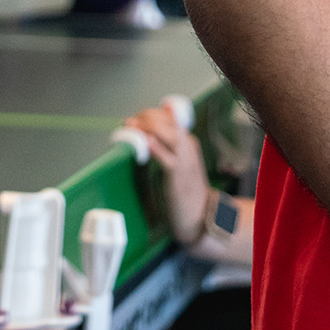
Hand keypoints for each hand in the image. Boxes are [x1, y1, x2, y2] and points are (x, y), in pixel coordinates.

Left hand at [124, 103, 209, 244]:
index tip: (134, 119)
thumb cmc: (186, 190)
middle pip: (167, 121)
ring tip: (130, 127)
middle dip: (145, 118)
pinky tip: (146, 142)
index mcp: (188, 141)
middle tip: (128, 123)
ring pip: (168, 134)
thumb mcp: (179, 163)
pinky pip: (168, 159)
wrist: (201, 214)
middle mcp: (188, 146)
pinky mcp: (179, 176)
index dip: (149, 114)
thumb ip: (165, 147)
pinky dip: (156, 149)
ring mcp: (185, 160)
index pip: (169, 116)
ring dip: (147, 127)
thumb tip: (145, 134)